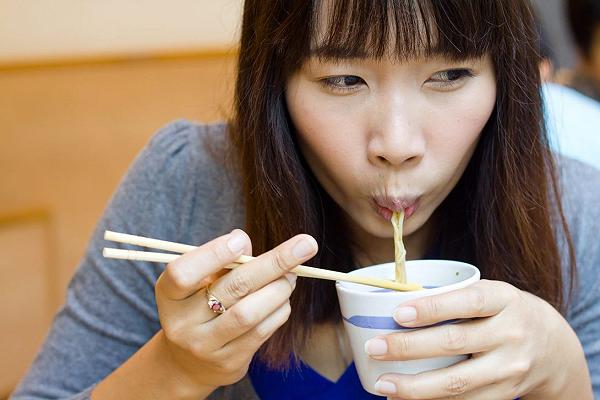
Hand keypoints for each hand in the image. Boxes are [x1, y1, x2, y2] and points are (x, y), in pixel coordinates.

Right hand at [154, 229, 317, 390]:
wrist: (190, 361)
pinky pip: (261, 331)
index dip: (214, 253)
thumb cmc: (200, 305)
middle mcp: (181, 323)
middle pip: (232, 287)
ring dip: (280, 288)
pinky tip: (283, 299)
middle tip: (305, 245)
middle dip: (273, 263)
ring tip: (291, 275)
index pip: (183, 272)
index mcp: (169, 294)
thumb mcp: (201, 280)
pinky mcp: (228, 362)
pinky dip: (280, 310)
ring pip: (250, 312)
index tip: (242, 240)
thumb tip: (243, 240)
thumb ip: (220, 260)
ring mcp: (204, 346)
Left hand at [364, 279, 590, 398]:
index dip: (432, 309)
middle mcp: (510, 334)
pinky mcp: (504, 394)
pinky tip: (404, 399)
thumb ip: (453, 297)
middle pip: (454, 344)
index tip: (398, 313)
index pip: (467, 302)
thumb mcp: (489, 293)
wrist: (554, 347)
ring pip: (457, 383)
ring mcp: (509, 368)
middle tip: (374, 347)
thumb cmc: (504, 312)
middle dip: (408, 347)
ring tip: (382, 384)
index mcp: (503, 300)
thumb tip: (394, 304)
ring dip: (414, 387)